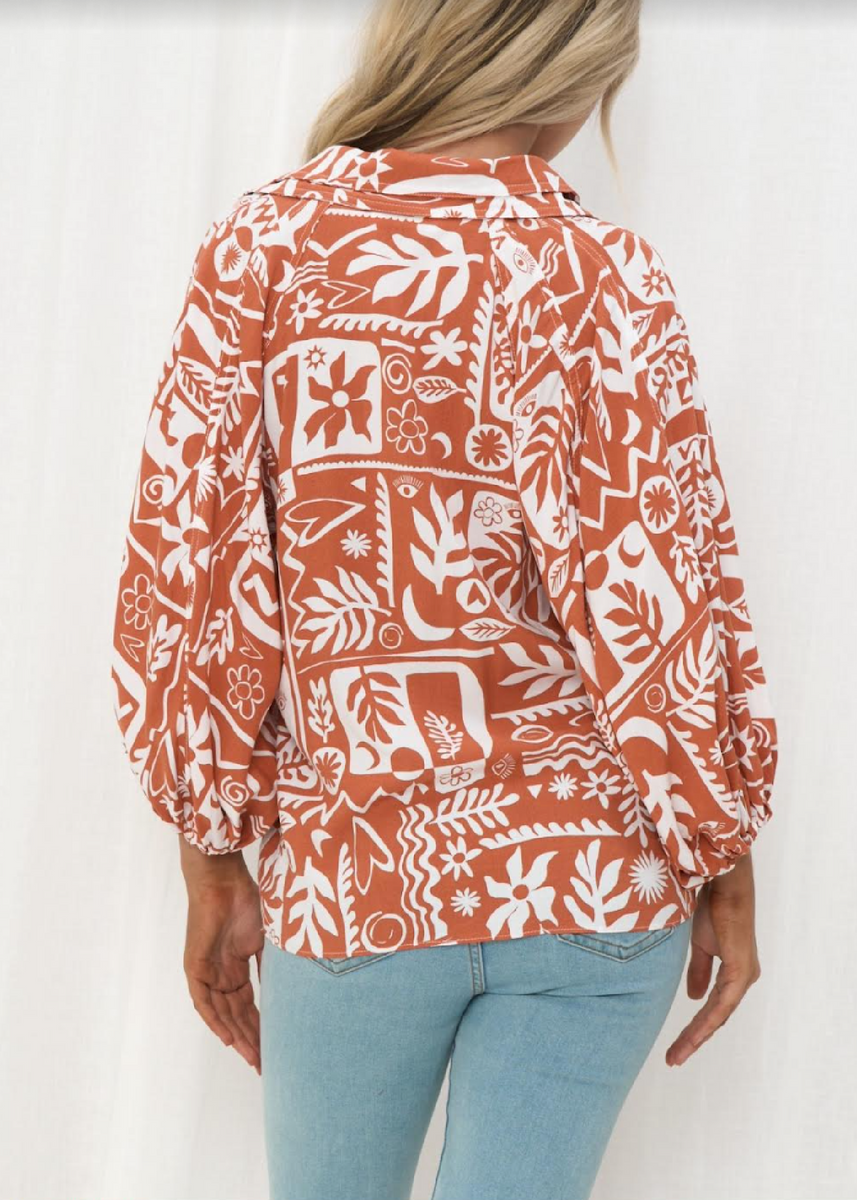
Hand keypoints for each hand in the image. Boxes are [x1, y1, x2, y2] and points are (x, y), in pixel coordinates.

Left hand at [179, 839, 264, 1074]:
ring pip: (222, 1014)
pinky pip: (204, 1003)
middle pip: (236, 1016)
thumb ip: (271, 966)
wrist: (223, 881)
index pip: (249, 1006)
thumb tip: (289, 992)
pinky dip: (215, 1021)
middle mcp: (221, 975)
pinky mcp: (196, 969)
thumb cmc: (247, 901)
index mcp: (237, 968)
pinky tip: (228, 1039)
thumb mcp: (266, 939)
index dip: (261, 1028)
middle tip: (266, 1065)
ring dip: (237, 1037)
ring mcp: (208, 973)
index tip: (274, 1049)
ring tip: (254, 1059)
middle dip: (251, 1040)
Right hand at [666, 853, 760, 1066]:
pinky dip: (706, 1021)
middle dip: (693, 1039)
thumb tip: (694, 997)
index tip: (675, 1046)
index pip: (712, 1007)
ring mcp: (743, 976)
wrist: (722, 882)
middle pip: (715, 1017)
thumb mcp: (699, 943)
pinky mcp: (740, 970)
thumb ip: (698, 970)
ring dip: (696, 1036)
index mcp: (733, 971)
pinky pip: (722, 1005)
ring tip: (676, 1055)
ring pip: (718, 1016)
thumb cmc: (712, 905)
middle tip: (672, 1059)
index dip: (694, 1027)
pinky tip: (693, 1035)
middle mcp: (741, 978)